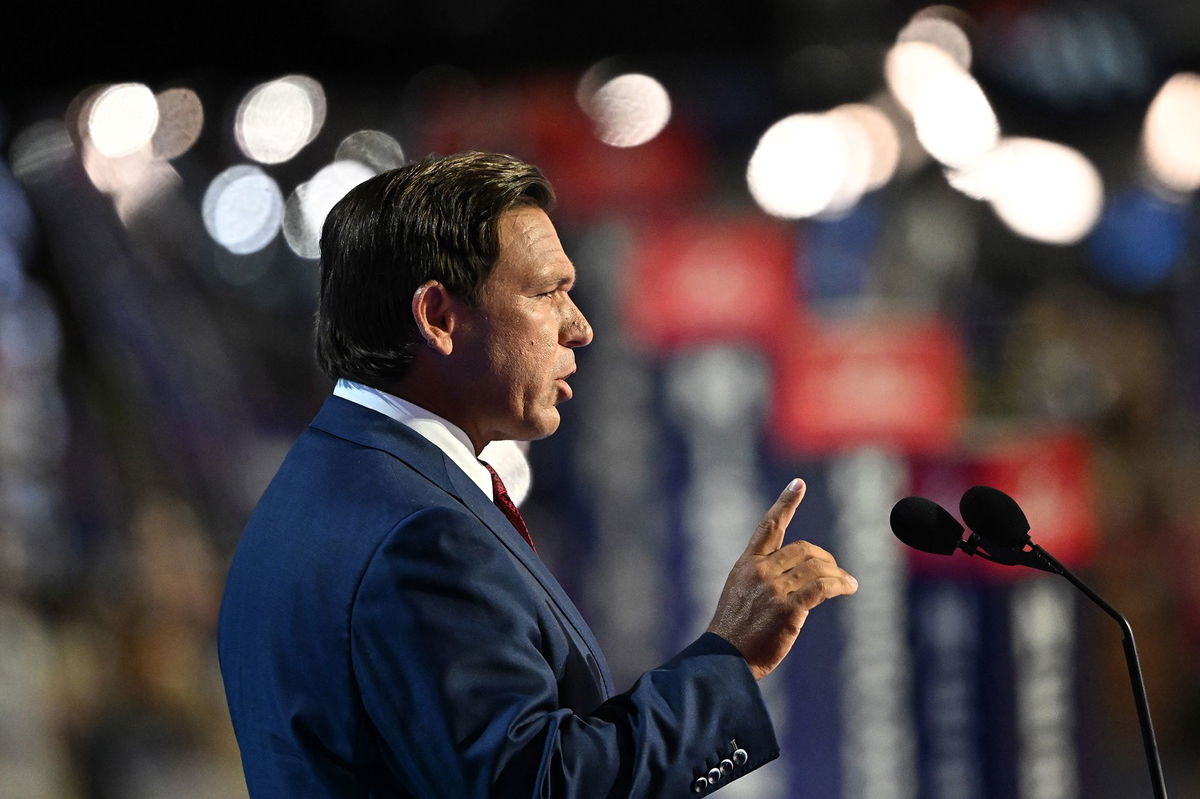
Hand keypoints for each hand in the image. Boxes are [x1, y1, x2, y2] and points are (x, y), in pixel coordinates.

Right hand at [705, 478, 858, 679]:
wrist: (724, 659)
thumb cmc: (734, 632)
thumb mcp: (740, 593)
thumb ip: (763, 578)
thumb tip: (798, 574)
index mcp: (746, 564)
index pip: (768, 526)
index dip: (785, 502)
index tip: (799, 483)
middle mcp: (760, 570)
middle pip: (805, 550)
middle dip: (825, 559)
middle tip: (836, 573)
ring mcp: (773, 588)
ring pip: (817, 567)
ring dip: (837, 574)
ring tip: (847, 583)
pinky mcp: (788, 608)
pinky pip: (823, 587)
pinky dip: (840, 584)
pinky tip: (849, 588)